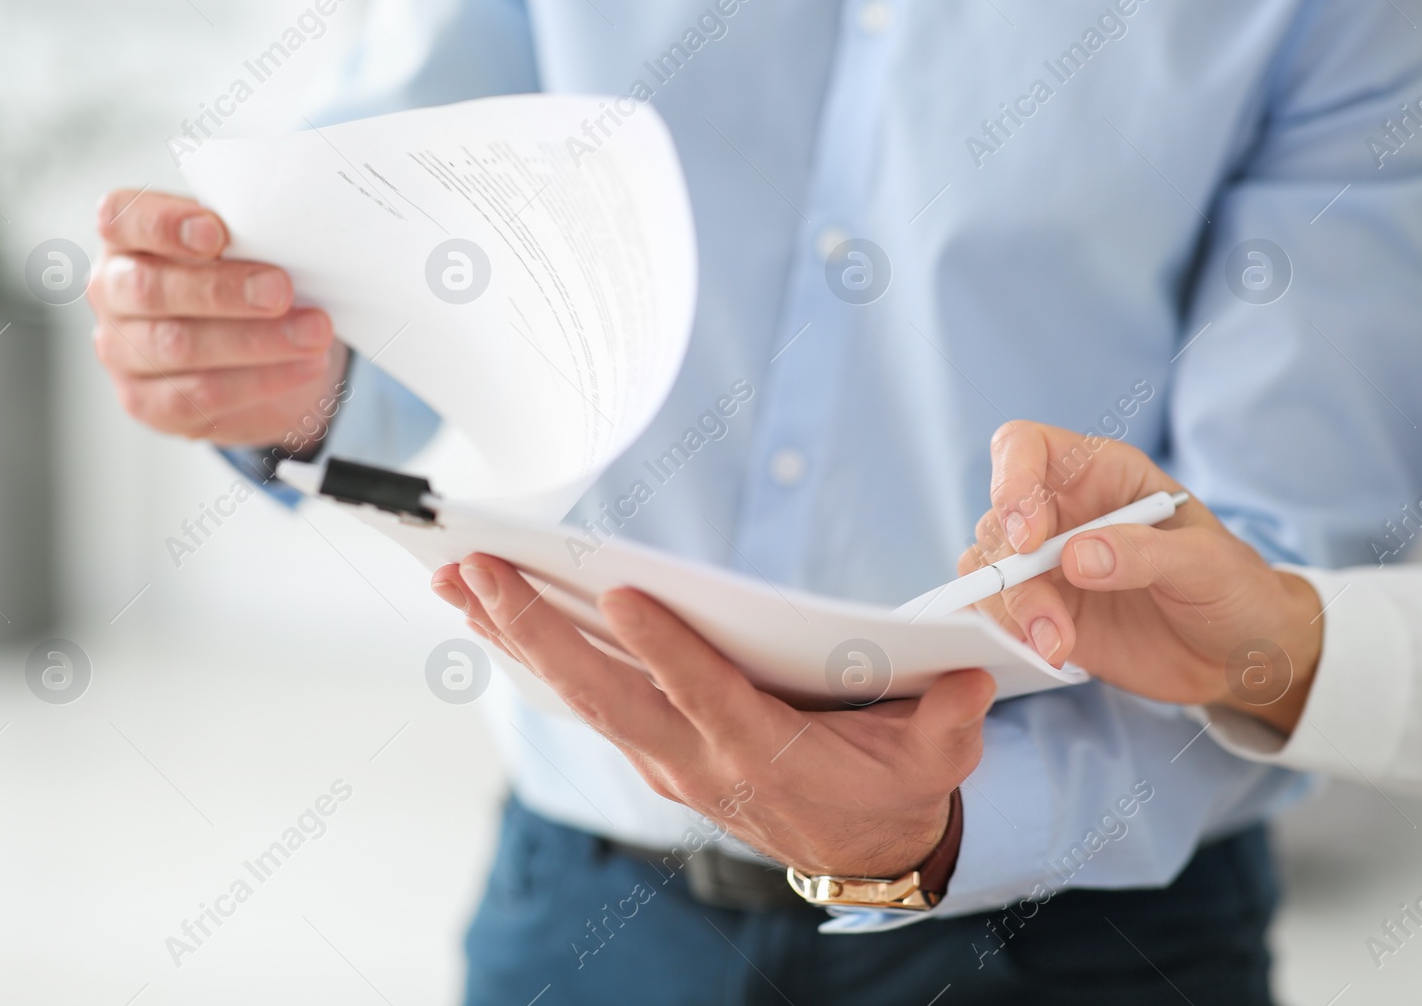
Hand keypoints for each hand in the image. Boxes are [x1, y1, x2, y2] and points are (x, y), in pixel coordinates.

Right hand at [89, 189, 348, 450]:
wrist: (264, 358)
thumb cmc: (249, 284)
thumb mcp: (247, 249)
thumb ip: (247, 237)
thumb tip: (285, 236)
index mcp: (127, 238)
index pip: (121, 217)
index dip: (164, 224)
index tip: (216, 232)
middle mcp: (112, 292)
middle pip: (148, 288)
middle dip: (221, 290)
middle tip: (280, 290)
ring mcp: (122, 351)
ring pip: (178, 346)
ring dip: (255, 340)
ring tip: (313, 333)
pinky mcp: (147, 402)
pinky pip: (200, 395)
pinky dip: (260, 380)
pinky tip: (304, 367)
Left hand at [432, 554, 995, 878]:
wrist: (861, 851)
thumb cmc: (894, 785)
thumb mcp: (937, 759)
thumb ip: (946, 722)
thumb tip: (967, 675)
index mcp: (765, 752)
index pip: (705, 694)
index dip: (665, 648)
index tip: (620, 593)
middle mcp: (696, 757)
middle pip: (605, 692)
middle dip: (537, 629)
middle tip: (478, 570)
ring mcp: (663, 756)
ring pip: (577, 694)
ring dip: (511, 637)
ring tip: (454, 579)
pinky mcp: (649, 748)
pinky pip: (580, 701)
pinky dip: (531, 657)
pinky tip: (488, 615)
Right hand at [963, 420, 1323, 734]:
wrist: (1241, 654)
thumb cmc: (1236, 589)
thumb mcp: (1209, 563)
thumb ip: (1147, 553)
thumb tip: (1076, 557)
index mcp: (1101, 475)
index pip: (1026, 447)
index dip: (1012, 480)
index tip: (1029, 536)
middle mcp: (1063, 514)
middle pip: (996, 519)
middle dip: (1011, 571)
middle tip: (1050, 618)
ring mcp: (1048, 565)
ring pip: (987, 570)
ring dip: (1010, 610)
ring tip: (1057, 646)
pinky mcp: (1043, 612)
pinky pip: (996, 613)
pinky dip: (1006, 634)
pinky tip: (1047, 654)